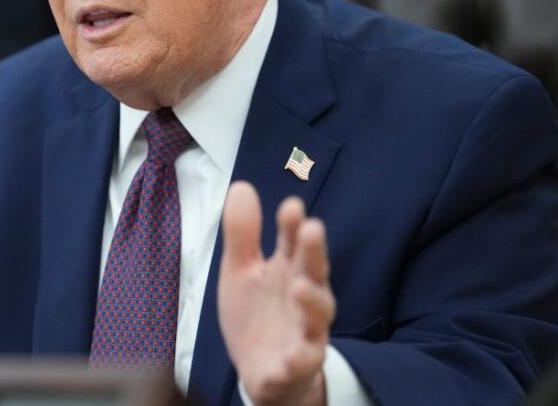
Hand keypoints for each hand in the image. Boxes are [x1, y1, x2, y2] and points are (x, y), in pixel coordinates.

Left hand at [218, 182, 333, 405]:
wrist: (262, 370)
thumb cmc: (257, 315)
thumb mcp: (240, 271)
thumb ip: (243, 233)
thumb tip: (241, 186)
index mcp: (288, 271)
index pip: (294, 243)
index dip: (293, 225)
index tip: (291, 207)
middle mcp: (303, 298)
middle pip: (314, 272)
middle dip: (314, 252)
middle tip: (311, 229)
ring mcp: (304, 332)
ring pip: (317, 317)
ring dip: (312, 302)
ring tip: (300, 287)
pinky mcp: (296, 365)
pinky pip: (302, 362)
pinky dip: (298, 358)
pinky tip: (290, 353)